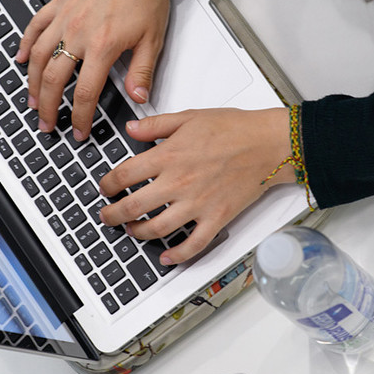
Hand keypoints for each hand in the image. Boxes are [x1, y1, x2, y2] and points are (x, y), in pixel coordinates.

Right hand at [16, 0, 169, 139]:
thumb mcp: (152, 38)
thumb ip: (142, 72)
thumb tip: (138, 98)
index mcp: (103, 46)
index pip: (85, 93)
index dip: (81, 117)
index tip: (80, 130)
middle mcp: (78, 33)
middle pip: (54, 80)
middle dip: (49, 108)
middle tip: (47, 124)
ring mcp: (64, 18)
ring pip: (39, 57)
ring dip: (32, 83)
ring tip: (33, 101)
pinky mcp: (59, 3)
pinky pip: (35, 26)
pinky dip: (26, 44)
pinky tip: (22, 58)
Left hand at [98, 107, 295, 265]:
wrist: (269, 144)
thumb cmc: (235, 128)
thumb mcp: (189, 117)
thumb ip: (156, 125)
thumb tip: (131, 128)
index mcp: (169, 155)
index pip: (125, 175)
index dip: (108, 184)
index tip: (105, 188)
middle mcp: (179, 182)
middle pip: (133, 206)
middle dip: (113, 214)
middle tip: (106, 216)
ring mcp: (197, 204)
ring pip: (157, 228)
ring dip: (137, 233)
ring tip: (130, 231)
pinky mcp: (216, 218)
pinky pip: (193, 244)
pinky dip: (177, 255)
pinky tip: (166, 257)